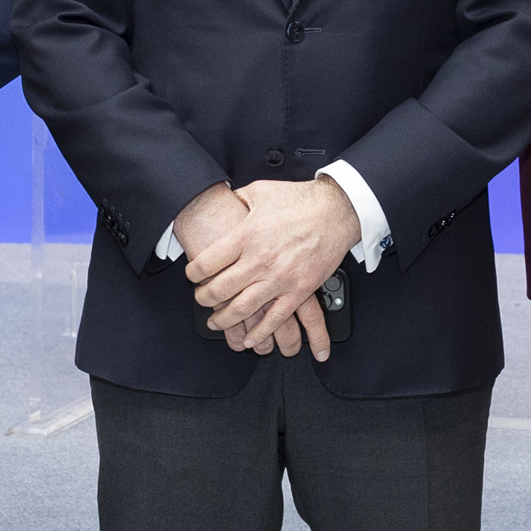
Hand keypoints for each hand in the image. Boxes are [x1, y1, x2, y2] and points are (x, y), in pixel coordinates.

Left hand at [178, 178, 357, 360]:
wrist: (337, 210)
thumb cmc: (301, 200)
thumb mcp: (259, 191)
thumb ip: (236, 201)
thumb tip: (222, 203)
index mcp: (246, 235)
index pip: (206, 263)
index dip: (193, 273)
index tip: (192, 276)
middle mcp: (260, 260)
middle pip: (219, 290)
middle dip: (204, 299)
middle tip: (201, 299)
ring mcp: (279, 278)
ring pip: (242, 309)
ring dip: (224, 320)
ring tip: (216, 322)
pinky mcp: (299, 290)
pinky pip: (275, 319)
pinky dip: (260, 333)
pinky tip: (249, 339)